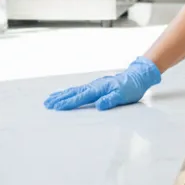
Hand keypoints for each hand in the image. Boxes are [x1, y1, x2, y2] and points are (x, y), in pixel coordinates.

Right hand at [44, 58, 162, 110]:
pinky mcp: (96, 86)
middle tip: (47, 104)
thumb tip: (99, 106)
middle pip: (74, 93)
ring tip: (50, 99)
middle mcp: (94, 86)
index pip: (80, 98)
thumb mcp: (123, 95)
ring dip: (62, 95)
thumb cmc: (131, 87)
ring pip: (75, 90)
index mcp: (99, 89)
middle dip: (60, 99)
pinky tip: (66, 93)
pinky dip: (70, 92)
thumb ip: (111, 100)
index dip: (68, 103)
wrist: (137, 76)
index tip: (56, 107)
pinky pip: (79, 89)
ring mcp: (94, 85)